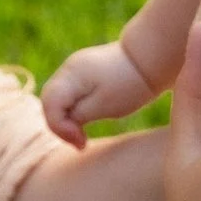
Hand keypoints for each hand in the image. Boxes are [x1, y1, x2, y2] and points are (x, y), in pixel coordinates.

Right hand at [41, 42, 157, 147]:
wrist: (151, 58)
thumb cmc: (130, 84)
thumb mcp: (104, 106)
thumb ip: (78, 115)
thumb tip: (64, 123)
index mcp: (71, 76)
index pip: (49, 106)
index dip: (60, 128)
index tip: (81, 142)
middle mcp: (67, 69)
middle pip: (49, 101)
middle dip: (61, 124)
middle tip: (80, 142)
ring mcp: (75, 68)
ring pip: (57, 97)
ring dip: (66, 117)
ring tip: (83, 134)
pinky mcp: (84, 71)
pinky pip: (69, 93)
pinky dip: (73, 108)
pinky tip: (88, 117)